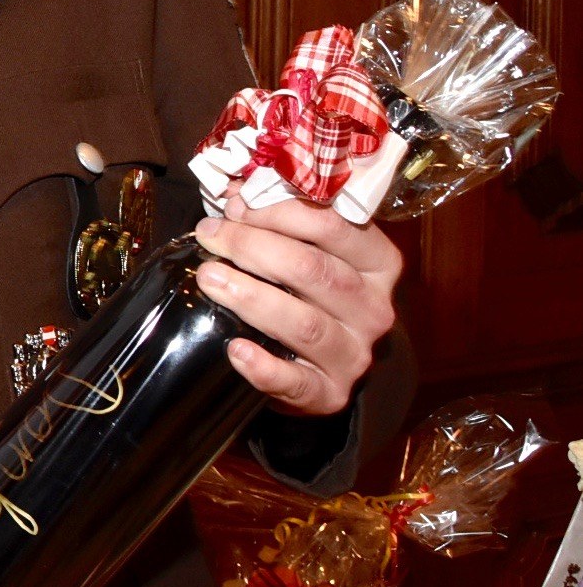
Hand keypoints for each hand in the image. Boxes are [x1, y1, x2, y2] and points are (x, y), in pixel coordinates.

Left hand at [193, 186, 401, 415]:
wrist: (325, 364)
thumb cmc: (309, 295)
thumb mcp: (308, 253)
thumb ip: (279, 223)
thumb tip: (233, 192)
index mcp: (377, 264)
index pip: (334, 227)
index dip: (279, 212)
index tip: (235, 207)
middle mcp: (375, 309)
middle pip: (314, 271)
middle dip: (254, 248)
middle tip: (210, 237)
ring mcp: (355, 355)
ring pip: (304, 324)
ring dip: (252, 297)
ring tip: (209, 278)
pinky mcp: (330, 394)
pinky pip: (296, 382)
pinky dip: (264, 368)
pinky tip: (236, 349)